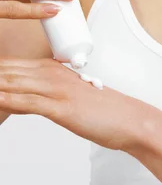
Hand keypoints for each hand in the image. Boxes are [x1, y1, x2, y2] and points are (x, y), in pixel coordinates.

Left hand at [0, 57, 142, 151]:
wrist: (127, 118)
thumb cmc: (101, 109)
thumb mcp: (70, 95)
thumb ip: (47, 92)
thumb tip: (23, 97)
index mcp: (53, 69)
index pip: (12, 66)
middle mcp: (51, 74)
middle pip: (7, 72)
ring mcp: (55, 89)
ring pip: (12, 84)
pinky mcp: (59, 106)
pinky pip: (25, 102)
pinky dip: (6, 101)